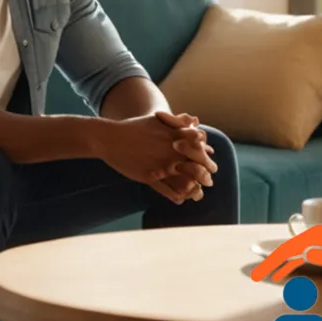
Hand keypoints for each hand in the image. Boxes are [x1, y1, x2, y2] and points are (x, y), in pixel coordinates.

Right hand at [86, 111, 216, 204]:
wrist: (110, 138)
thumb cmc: (134, 127)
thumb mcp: (158, 121)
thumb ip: (178, 121)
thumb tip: (195, 120)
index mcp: (173, 137)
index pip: (198, 147)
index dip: (206, 155)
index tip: (211, 161)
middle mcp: (170, 151)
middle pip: (195, 165)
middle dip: (205, 174)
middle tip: (210, 181)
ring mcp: (160, 165)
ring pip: (184, 180)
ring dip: (193, 189)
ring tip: (198, 194)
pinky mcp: (149, 176)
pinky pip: (166, 190)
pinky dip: (175, 196)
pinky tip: (180, 200)